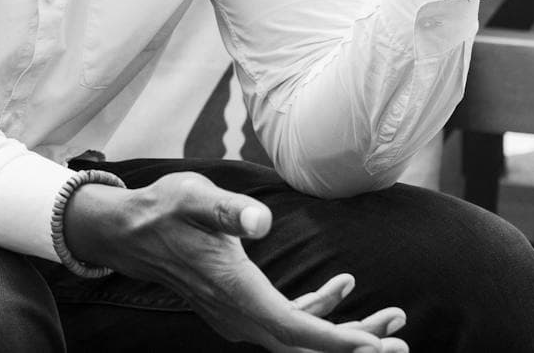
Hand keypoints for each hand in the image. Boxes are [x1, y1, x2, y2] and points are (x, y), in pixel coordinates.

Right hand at [63, 175, 406, 351]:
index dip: (341, 340)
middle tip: (402, 344)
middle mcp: (240, 314)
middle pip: (306, 343)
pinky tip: (345, 285)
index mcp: (236, 292)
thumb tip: (261, 219)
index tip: (381, 347)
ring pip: (302, 336)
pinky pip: (288, 319)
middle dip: (356, 345)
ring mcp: (241, 315)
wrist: (131, 231)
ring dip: (345, 330)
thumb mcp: (195, 197)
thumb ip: (228, 208)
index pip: (297, 327)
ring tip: (391, 318)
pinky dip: (318, 309)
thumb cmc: (165, 209)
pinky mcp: (242, 307)